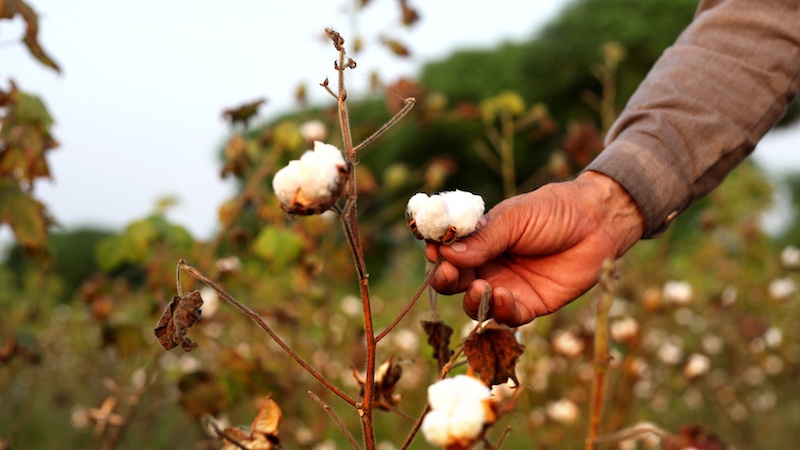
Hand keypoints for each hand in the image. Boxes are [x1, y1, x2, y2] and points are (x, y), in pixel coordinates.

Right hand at [425, 171, 643, 326]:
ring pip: (476, 305)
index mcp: (479, 240)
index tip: (431, 250)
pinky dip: (501, 311)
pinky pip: (508, 317)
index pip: (447, 252)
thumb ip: (483, 239)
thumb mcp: (515, 219)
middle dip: (446, 279)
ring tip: (481, 287)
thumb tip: (446, 253)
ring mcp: (507, 286)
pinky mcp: (530, 305)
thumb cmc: (554, 212)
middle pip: (455, 281)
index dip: (436, 253)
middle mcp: (488, 266)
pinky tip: (505, 295)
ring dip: (472, 300)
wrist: (597, 223)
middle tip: (448, 273)